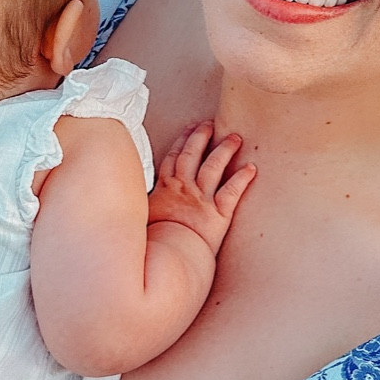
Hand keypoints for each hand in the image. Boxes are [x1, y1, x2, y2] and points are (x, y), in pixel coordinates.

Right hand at [146, 122, 254, 257]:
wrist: (167, 255)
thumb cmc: (152, 243)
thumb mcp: (139, 221)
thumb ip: (139, 210)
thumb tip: (128, 209)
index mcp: (164, 190)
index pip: (173, 158)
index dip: (182, 141)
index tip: (189, 129)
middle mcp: (183, 189)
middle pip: (193, 155)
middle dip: (201, 137)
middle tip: (210, 125)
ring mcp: (201, 200)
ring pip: (213, 167)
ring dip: (224, 150)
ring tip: (235, 138)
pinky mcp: (218, 214)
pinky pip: (232, 191)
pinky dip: (243, 179)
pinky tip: (252, 168)